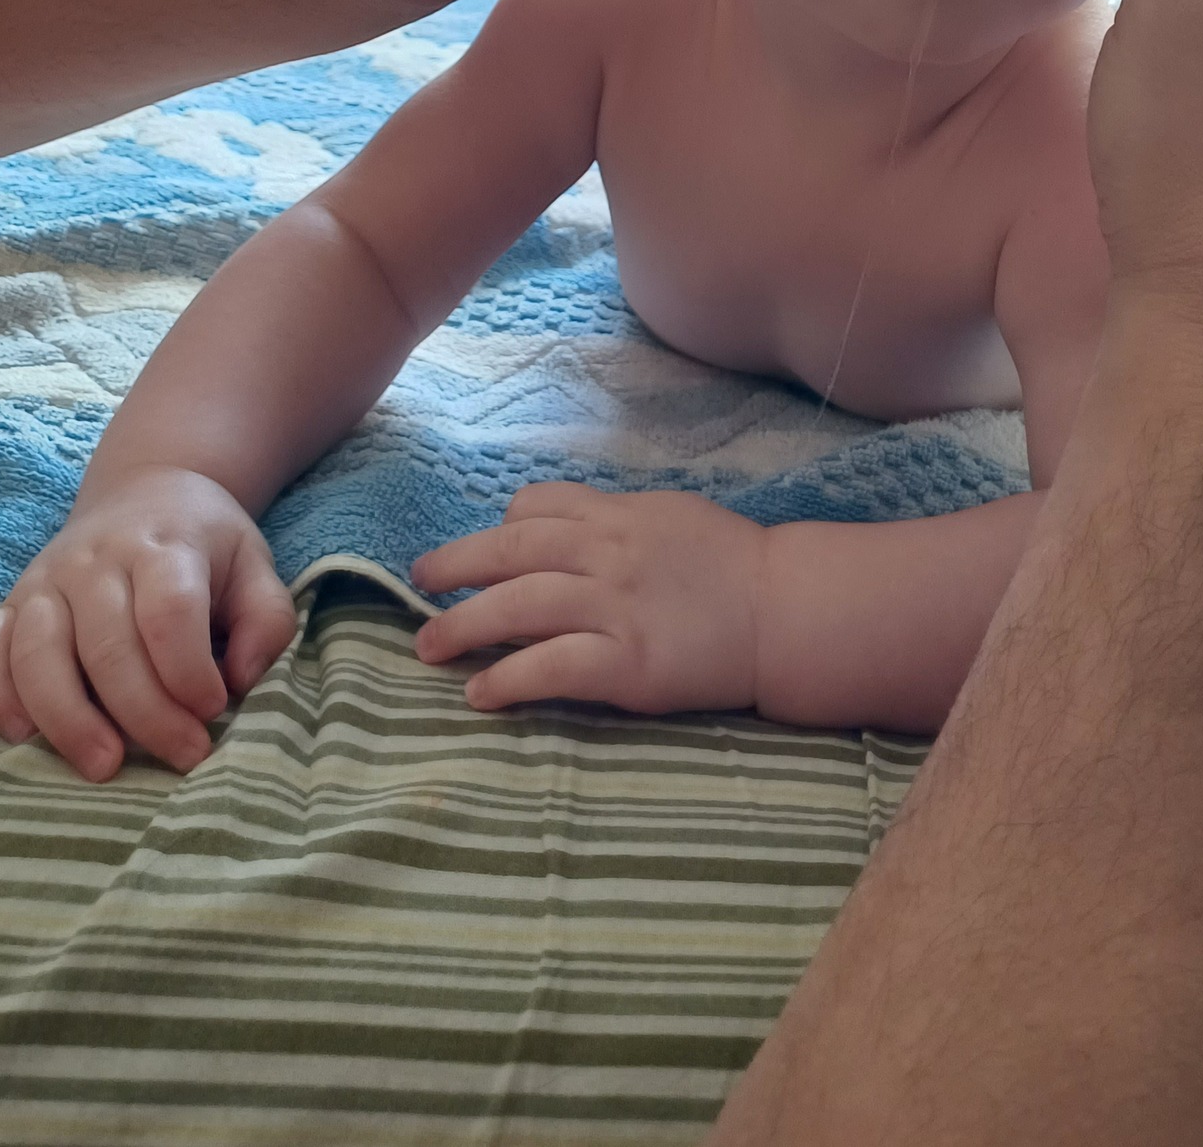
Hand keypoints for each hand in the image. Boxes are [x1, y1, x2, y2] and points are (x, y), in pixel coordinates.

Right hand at [0, 468, 296, 780]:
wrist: (145, 490)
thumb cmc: (204, 545)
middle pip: (107, 645)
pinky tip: (21, 736)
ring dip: (68, 719)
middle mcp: (96, 559)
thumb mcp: (255, 565)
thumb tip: (241, 679)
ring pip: (39, 653)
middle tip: (182, 755)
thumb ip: (266, 621)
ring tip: (105, 765)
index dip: (189, 670)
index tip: (214, 709)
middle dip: (145, 713)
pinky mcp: (10, 602)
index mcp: (164, 545)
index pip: (168, 611)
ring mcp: (46, 579)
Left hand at [412, 484, 765, 714]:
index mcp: (617, 514)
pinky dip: (509, 679)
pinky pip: (552, 667)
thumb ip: (614, 520)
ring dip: (464, 627)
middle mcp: (606, 553)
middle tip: (419, 584)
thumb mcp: (669, 516)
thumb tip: (564, 527)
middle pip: (511, 552)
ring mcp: (614, 608)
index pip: (536, 507)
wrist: (782, 610)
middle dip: (455, 567)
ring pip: (519, 607)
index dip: (498, 528)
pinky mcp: (627, 663)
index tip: (479, 551)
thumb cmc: (731, 564)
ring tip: (428, 647)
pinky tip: (481, 695)